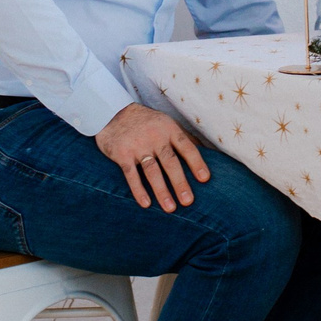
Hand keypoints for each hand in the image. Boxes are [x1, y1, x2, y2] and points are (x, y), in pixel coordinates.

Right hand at [96, 104, 210, 211]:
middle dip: (180, 183)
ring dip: (161, 191)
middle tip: (188, 202)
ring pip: (152, 171)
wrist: (112, 112)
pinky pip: (131, 175)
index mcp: (169, 129)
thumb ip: (183, 138)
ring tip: (170, 208)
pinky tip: (146, 204)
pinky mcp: (122, 154)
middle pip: (170, 162)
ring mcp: (138, 146)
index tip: (205, 179)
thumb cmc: (146, 122)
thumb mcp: (166, 123)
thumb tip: (208, 153)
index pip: (186, 147)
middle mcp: (155, 137)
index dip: (196, 163)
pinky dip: (138, 190)